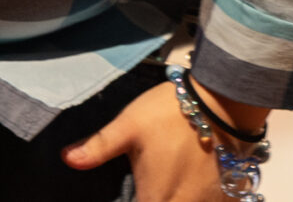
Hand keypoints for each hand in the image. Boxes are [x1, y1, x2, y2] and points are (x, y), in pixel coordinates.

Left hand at [63, 78, 264, 200]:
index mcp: (154, 199)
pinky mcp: (225, 194)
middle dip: (152, 198)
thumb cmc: (172, 112)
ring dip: (175, 197)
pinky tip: (190, 184)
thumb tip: (67, 159)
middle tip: (148, 185)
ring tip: (169, 181)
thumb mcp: (129, 125)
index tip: (132, 193)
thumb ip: (98, 147)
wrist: (224, 100)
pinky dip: (197, 197)